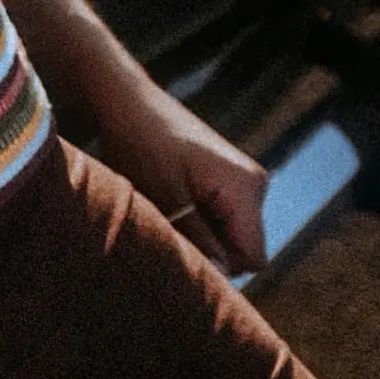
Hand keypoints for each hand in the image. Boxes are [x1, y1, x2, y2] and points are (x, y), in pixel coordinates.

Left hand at [92, 76, 270, 274]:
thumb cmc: (140, 145)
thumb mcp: (165, 199)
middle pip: (243, 247)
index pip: (252, 258)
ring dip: (201, 232)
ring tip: (165, 206)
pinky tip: (171, 197)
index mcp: (244, 189)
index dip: (219, 266)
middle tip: (166, 226)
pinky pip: (222, 215)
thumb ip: (197, 240)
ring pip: (230, 232)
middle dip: (208, 247)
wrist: (126, 101)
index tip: (181, 251)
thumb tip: (219, 277)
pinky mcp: (228, 176)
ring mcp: (243, 178)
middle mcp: (254, 183)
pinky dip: (199, 216)